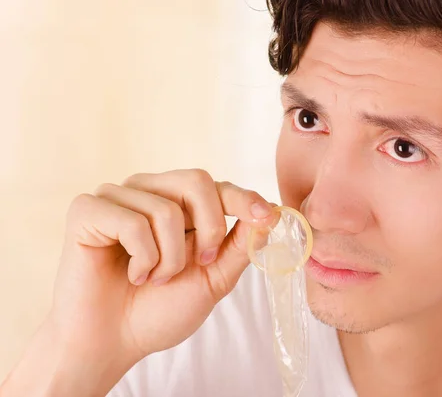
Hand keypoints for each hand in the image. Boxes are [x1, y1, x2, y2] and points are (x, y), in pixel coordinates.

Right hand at [50, 169, 273, 364]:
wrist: (112, 342)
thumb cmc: (160, 310)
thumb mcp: (213, 279)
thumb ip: (240, 245)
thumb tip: (271, 213)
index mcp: (180, 205)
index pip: (218, 186)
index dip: (244, 198)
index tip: (266, 216)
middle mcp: (149, 192)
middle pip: (196, 181)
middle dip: (208, 229)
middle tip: (198, 265)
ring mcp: (117, 197)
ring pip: (166, 209)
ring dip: (170, 258)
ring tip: (154, 279)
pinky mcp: (88, 210)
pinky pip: (132, 223)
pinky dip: (142, 259)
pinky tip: (132, 276)